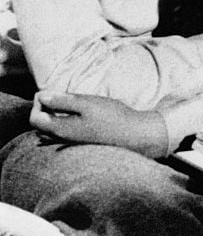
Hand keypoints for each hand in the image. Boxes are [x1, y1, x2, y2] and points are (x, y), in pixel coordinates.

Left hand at [30, 91, 168, 158]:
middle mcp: (62, 140)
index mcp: (60, 130)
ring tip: (64, 105)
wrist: (134, 135)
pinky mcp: (81, 144)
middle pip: (40, 126)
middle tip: (55, 96)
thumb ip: (62, 100)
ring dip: (52, 117)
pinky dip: (61, 124)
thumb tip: (42, 96)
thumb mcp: (87, 104)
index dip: (38, 102)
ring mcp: (72, 145)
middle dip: (43, 109)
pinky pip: (61, 136)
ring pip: (51, 132)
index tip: (49, 91)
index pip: (34, 118)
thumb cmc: (112, 117)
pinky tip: (74, 117)